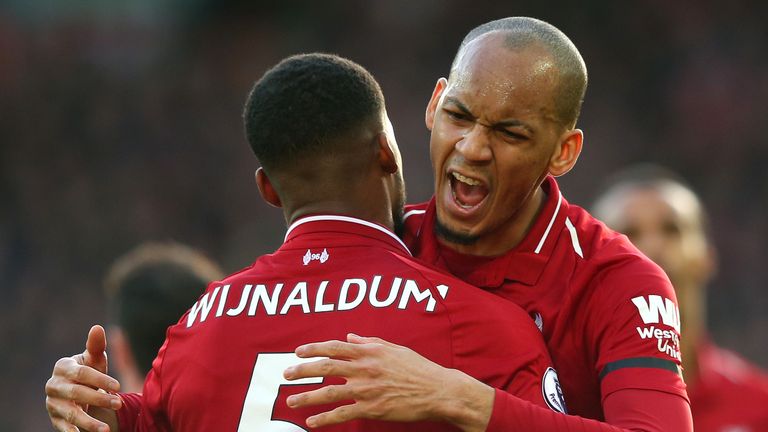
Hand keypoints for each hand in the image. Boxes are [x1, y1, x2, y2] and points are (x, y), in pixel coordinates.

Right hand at [45, 325, 121, 431]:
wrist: (79, 390)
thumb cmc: (90, 371)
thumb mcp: (95, 359)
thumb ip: (96, 345)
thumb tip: (98, 328)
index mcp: (63, 366)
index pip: (82, 373)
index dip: (100, 379)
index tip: (118, 387)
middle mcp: (53, 385)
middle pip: (76, 393)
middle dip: (99, 399)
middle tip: (119, 404)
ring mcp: (52, 403)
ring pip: (70, 413)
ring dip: (89, 422)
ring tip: (105, 430)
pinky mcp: (54, 418)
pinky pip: (63, 427)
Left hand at [283, 333, 493, 431]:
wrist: (437, 390)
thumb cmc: (418, 368)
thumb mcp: (394, 349)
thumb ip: (370, 342)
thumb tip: (351, 337)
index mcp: (369, 351)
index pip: (334, 347)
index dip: (313, 348)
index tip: (298, 351)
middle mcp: (364, 368)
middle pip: (324, 368)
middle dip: (302, 371)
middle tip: (286, 374)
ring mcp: (366, 389)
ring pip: (328, 392)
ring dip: (306, 397)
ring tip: (291, 400)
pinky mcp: (372, 409)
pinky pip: (342, 414)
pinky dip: (324, 419)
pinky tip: (311, 422)